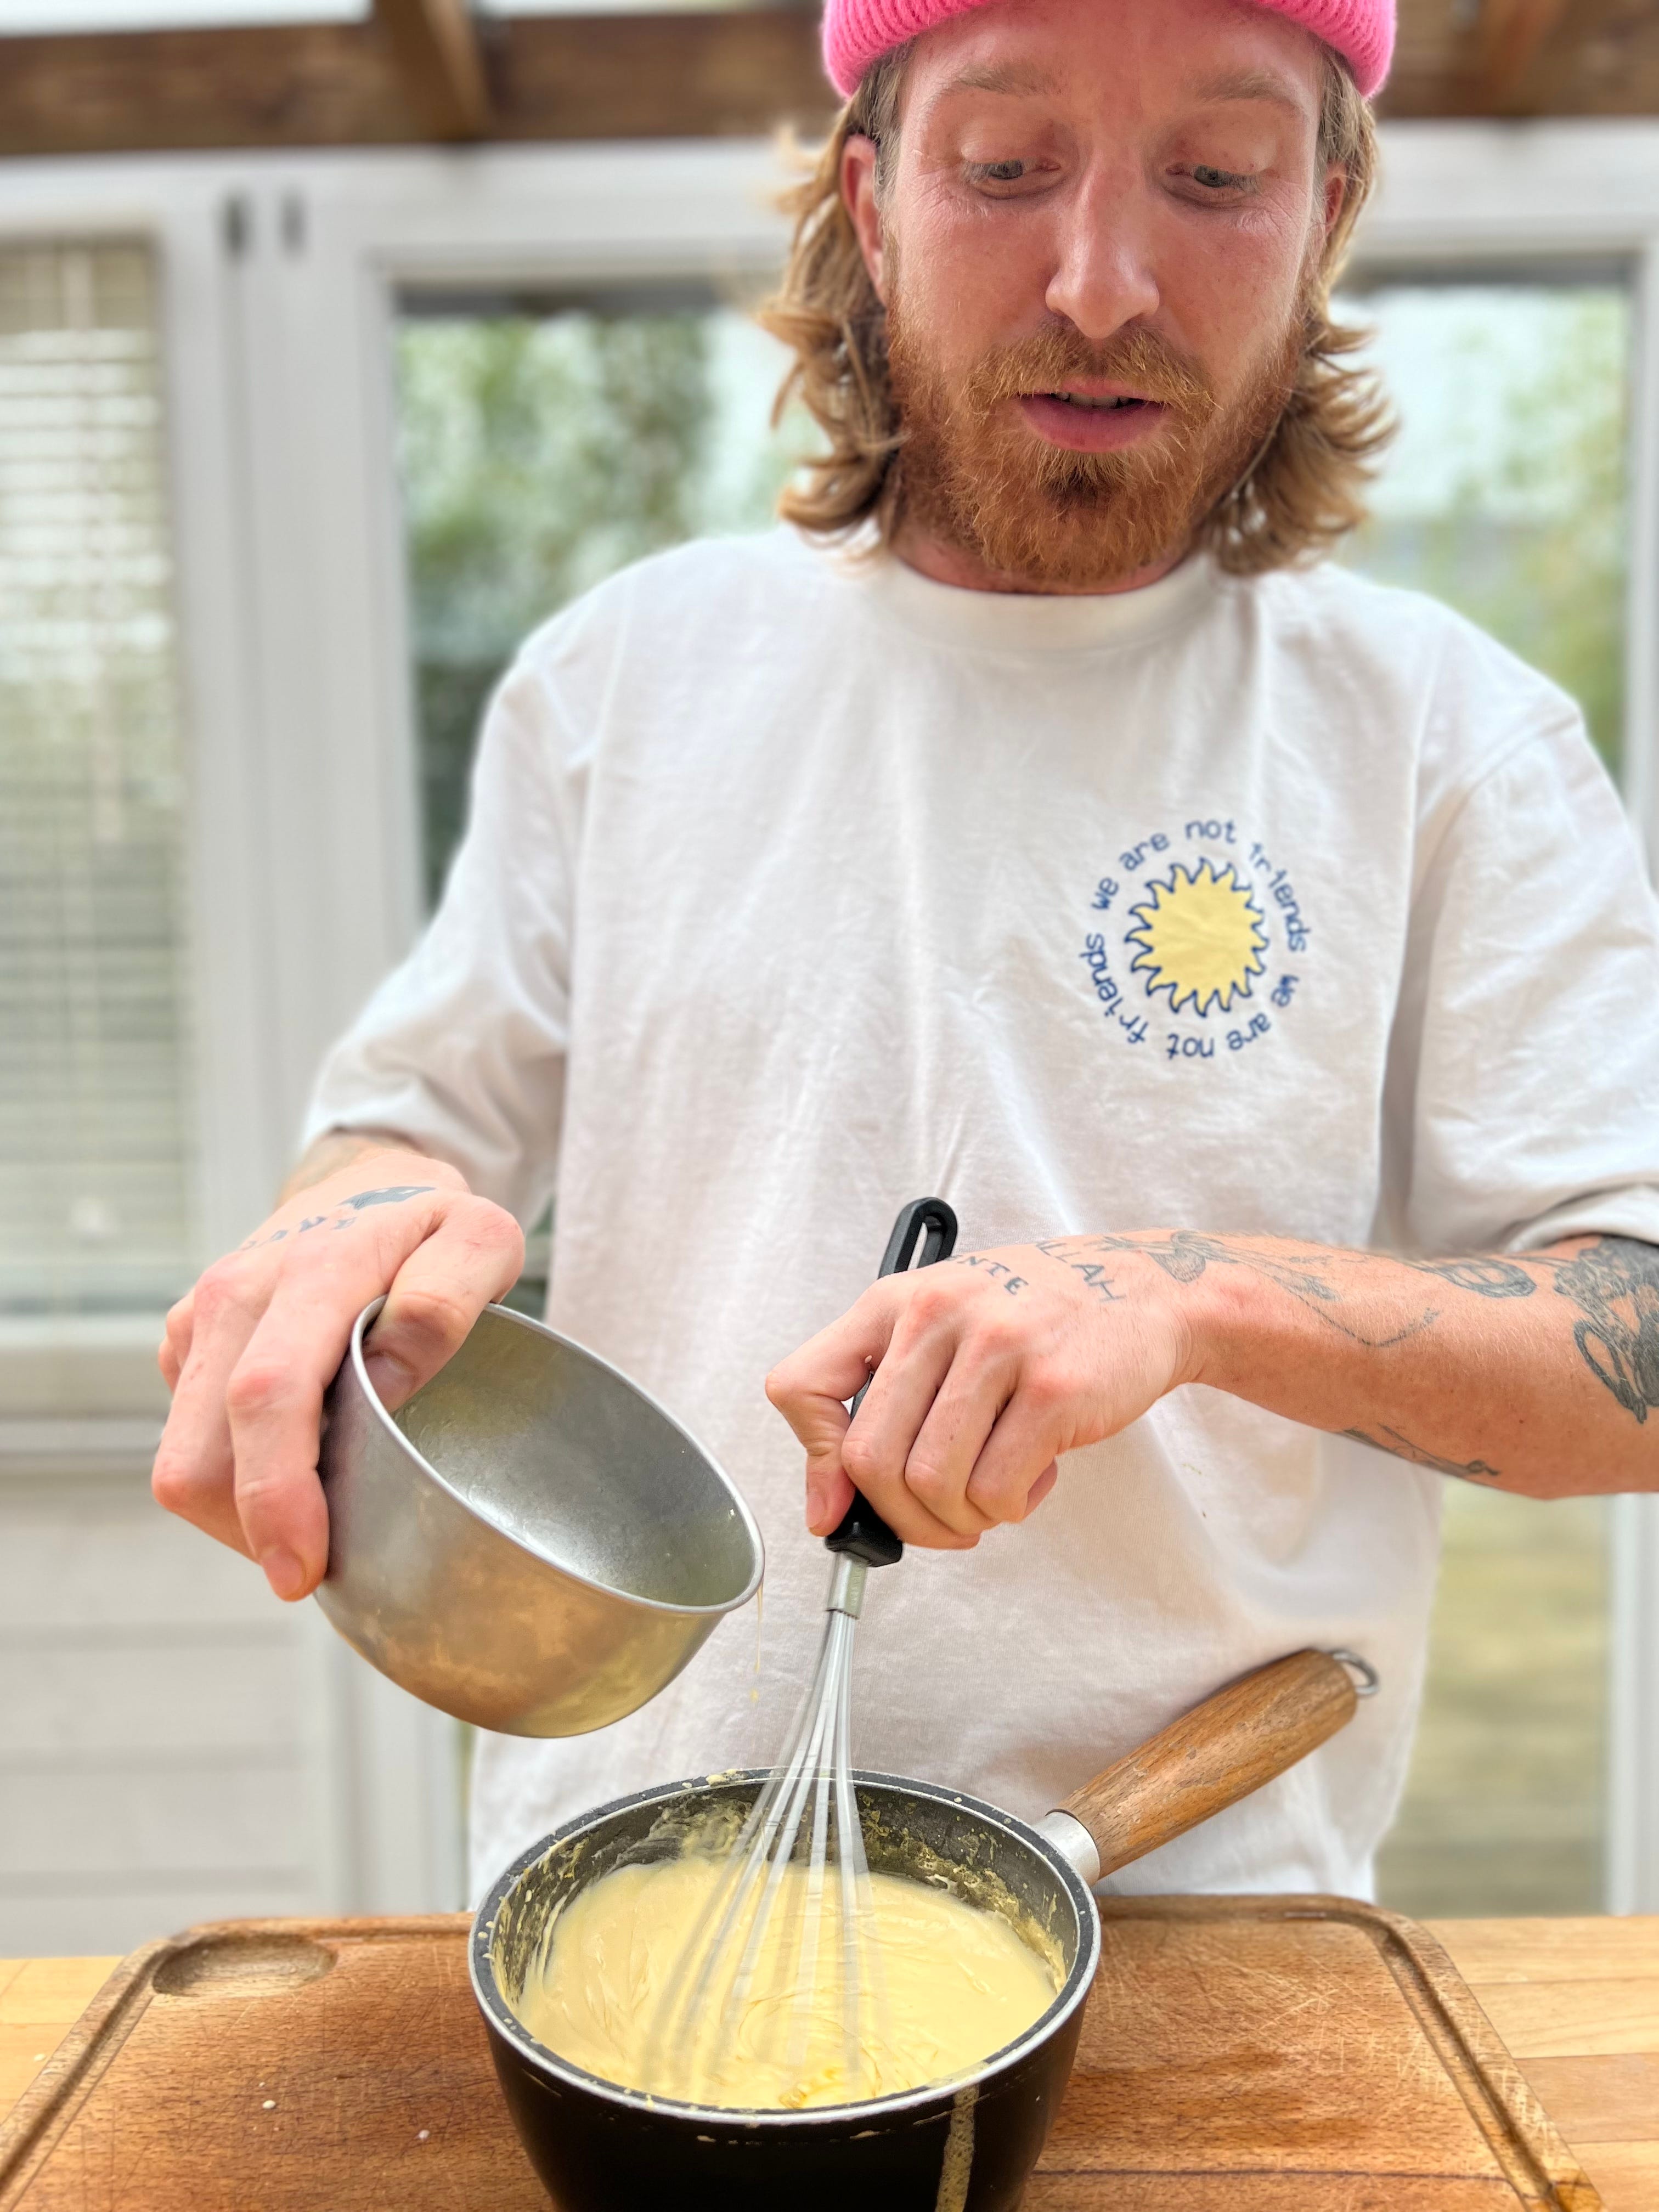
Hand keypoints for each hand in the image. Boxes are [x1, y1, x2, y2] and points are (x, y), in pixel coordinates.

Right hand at [152, 1146, 523, 1600]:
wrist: (364, 1182)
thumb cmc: (431, 1223)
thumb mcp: (482, 1238)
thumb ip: (447, 1297)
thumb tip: (386, 1371)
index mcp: (313, 1269)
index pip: (267, 1395)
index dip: (276, 1495)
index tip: (303, 1566)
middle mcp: (237, 1293)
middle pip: (202, 1455)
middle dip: (253, 1530)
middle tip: (322, 1559)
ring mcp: (199, 1322)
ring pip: (183, 1463)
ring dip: (242, 1512)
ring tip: (318, 1506)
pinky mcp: (185, 1348)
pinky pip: (188, 1443)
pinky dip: (236, 1478)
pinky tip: (296, 1461)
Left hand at [765, 1238, 1196, 1548]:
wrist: (1144, 1291)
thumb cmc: (1037, 1318)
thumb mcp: (945, 1327)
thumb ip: (883, 1399)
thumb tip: (826, 1507)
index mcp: (896, 1300)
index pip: (803, 1385)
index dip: (814, 1461)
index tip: (840, 1502)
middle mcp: (938, 1314)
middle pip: (869, 1459)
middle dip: (900, 1516)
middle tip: (938, 1523)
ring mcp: (997, 1347)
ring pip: (929, 1482)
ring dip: (957, 1518)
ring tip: (990, 1498)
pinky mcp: (1052, 1389)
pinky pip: (994, 1491)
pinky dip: (1006, 1509)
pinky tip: (1029, 1480)